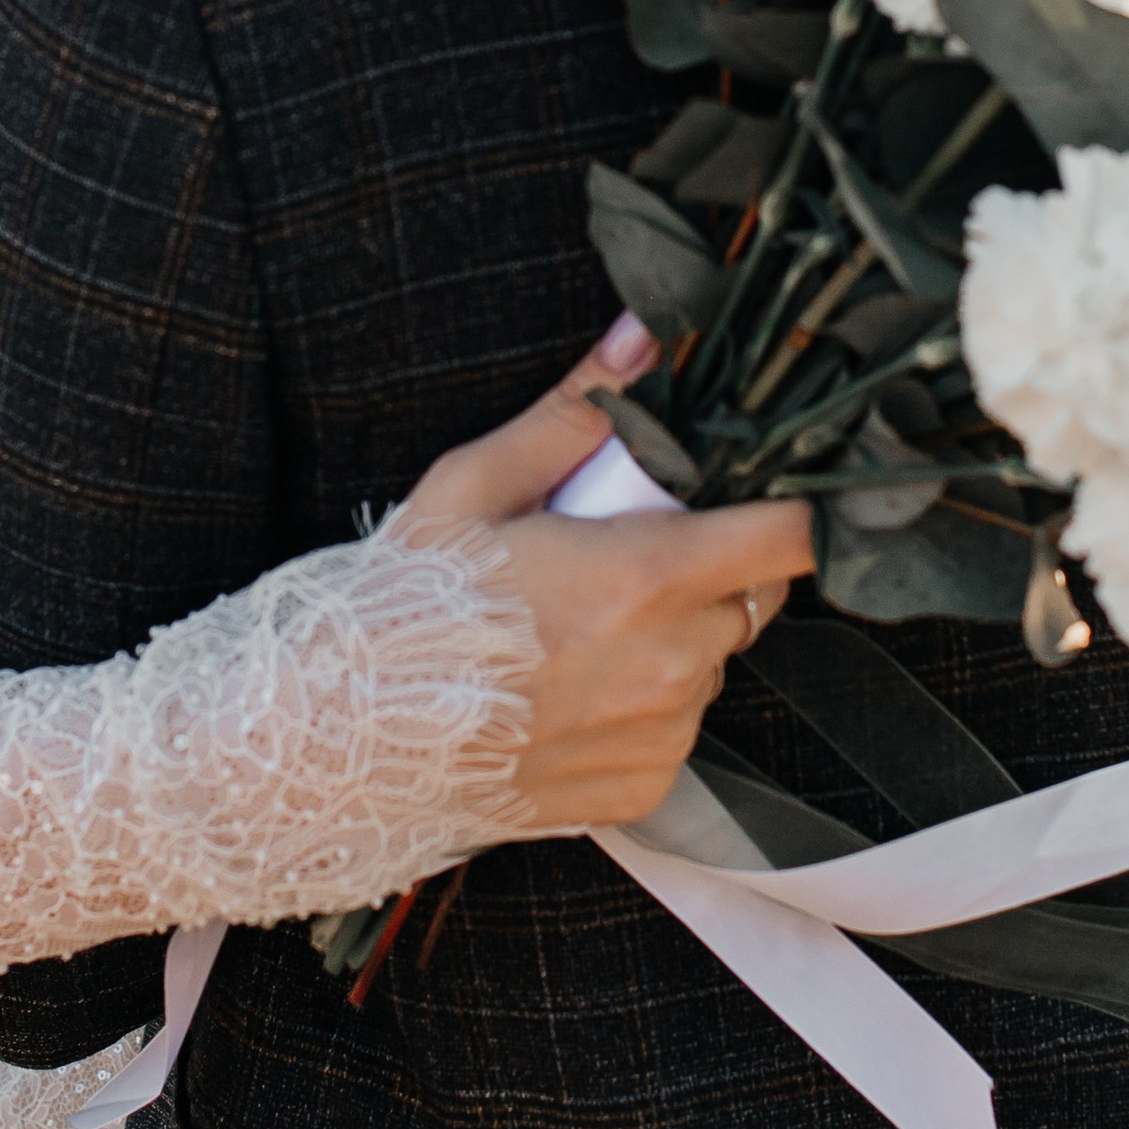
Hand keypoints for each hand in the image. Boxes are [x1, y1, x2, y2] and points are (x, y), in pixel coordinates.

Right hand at [395, 315, 814, 831]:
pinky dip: (642, 710)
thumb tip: (642, 337)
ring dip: (671, 644)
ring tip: (578, 635)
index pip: (789, 538)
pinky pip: (675, 733)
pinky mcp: (640, 790)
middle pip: (749, 600)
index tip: (761, 500)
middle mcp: (669, 663)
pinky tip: (569, 695)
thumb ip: (574, 410)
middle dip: (706, 572)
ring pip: (710, 667)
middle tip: (621, 561)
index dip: (789, 510)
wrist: (339, 743)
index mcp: (644, 576)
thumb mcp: (473, 484)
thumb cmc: (403, 608)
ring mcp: (658, 734)